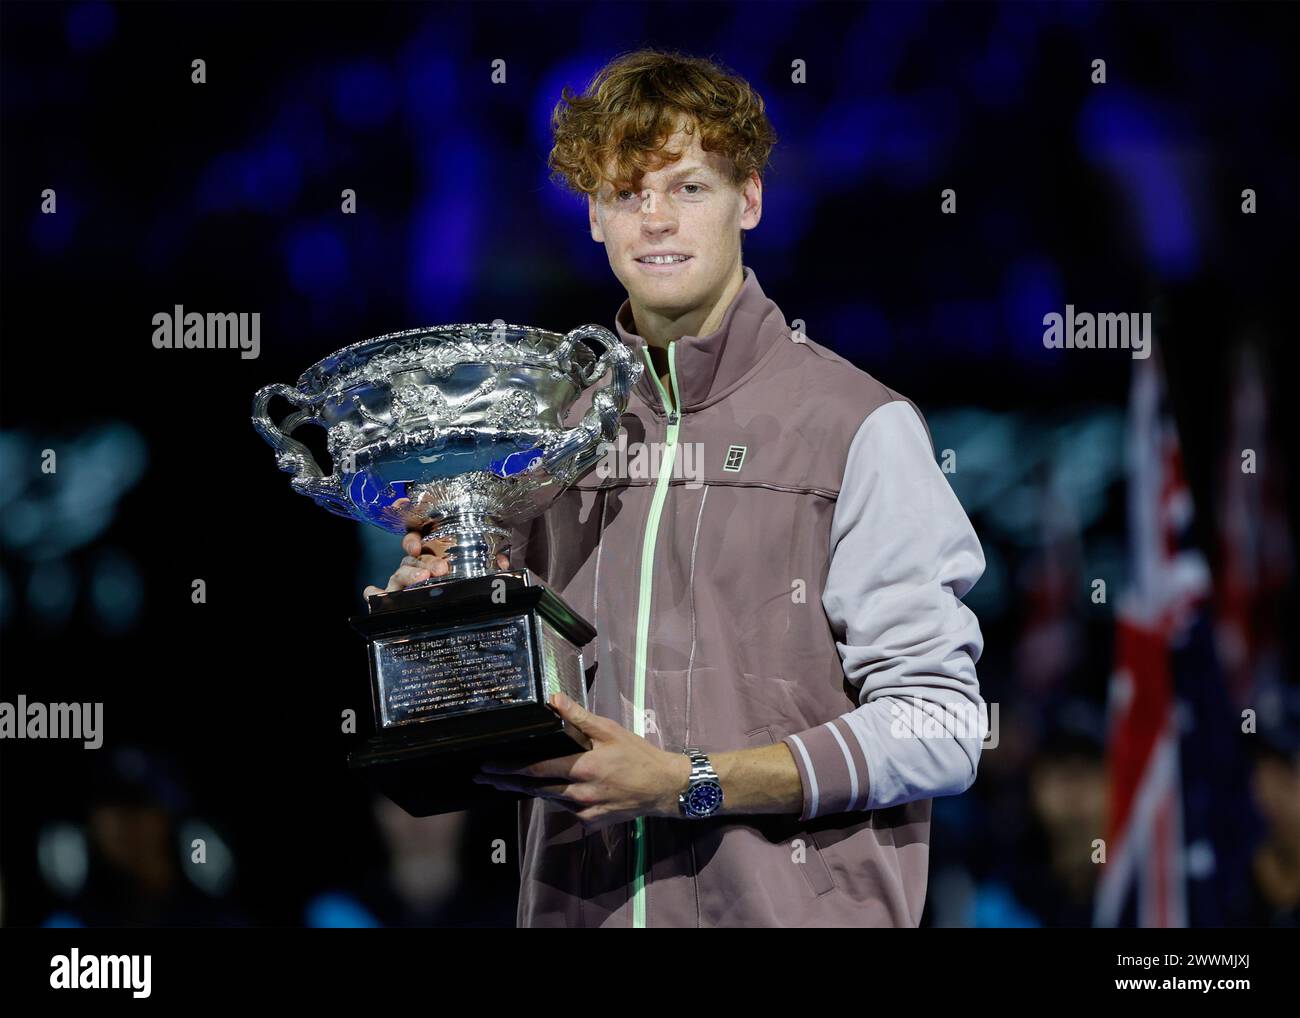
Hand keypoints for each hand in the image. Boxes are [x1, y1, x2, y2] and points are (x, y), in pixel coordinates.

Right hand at [362, 528, 509, 598]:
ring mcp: (401, 584)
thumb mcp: (477, 574)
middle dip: (424, 562)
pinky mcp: (392, 602)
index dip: (413, 536)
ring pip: (398, 574)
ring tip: (423, 579)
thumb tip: (505, 563)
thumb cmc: (462, 586)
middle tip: (440, 569)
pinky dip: (374, 594)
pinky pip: (378, 597)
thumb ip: (489, 567)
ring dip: (409, 575)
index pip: (416, 537)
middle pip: (411, 559)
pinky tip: (373, 592)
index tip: (419, 544)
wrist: (461, 617)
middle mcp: (413, 567)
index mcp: (430, 555)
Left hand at [473, 693, 691, 831]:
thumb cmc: (637, 754)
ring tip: (505, 782)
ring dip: (527, 790)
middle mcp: (579, 793)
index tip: (487, 767)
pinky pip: (565, 809)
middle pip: (534, 789)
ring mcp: (584, 811)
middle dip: (507, 782)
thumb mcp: (610, 730)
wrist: (664, 787)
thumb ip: (578, 718)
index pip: (535, 770)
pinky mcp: (591, 822)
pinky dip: (555, 798)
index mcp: (582, 767)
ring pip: (548, 799)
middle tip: (483, 778)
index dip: (509, 769)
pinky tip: (546, 790)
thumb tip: (553, 699)